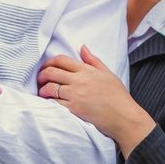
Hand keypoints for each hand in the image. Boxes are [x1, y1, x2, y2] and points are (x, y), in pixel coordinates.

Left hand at [38, 45, 155, 156]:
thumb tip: (82, 47)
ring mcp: (75, 95)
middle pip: (52, 72)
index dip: (49, 62)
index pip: (61, 60)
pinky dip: (48, 102)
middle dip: (42, 74)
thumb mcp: (108, 73)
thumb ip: (93, 60)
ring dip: (42, 89)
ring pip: (50, 87)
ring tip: (43, 92)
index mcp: (86, 70)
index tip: (46, 67)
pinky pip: (54, 103)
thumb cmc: (118, 96)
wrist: (124, 116)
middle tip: (40, 79)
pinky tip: (48, 103)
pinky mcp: (74, 109)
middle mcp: (79, 80)